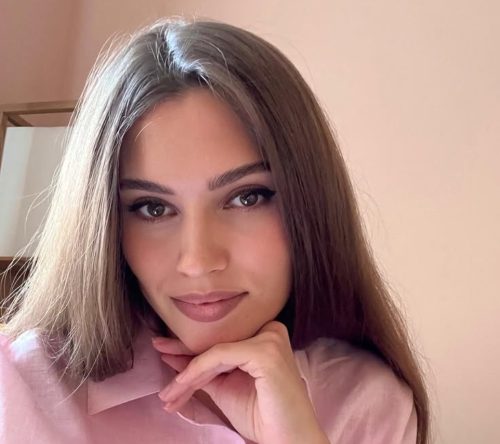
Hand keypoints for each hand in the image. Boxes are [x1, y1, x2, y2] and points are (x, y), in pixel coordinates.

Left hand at [152, 321, 328, 443]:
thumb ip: (205, 370)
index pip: (222, 339)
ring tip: (168, 392)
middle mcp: (270, 329)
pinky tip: (180, 386)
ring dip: (187, 373)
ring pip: (215, 351)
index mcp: (265, 334)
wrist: (287, 440)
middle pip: (218, 342)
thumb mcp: (226, 386)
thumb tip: (173, 355)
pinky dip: (196, 371)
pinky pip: (219, 357)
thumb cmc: (261, 415)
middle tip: (157, 352)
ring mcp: (270, 338)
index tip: (165, 351)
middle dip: (185, 356)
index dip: (192, 348)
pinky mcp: (265, 351)